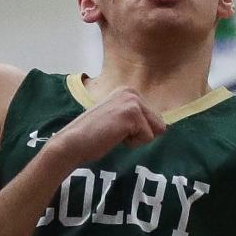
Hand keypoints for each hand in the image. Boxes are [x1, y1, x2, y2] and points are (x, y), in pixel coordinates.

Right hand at [48, 87, 165, 168]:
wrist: (73, 142)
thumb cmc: (92, 136)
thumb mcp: (116, 118)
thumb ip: (134, 117)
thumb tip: (163, 127)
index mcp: (128, 91)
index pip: (154, 118)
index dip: (137, 131)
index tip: (115, 129)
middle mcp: (132, 91)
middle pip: (159, 124)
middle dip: (139, 135)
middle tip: (115, 133)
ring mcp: (133, 101)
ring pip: (155, 131)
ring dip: (136, 139)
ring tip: (114, 134)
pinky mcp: (133, 114)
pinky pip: (147, 138)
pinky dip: (132, 143)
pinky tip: (114, 137)